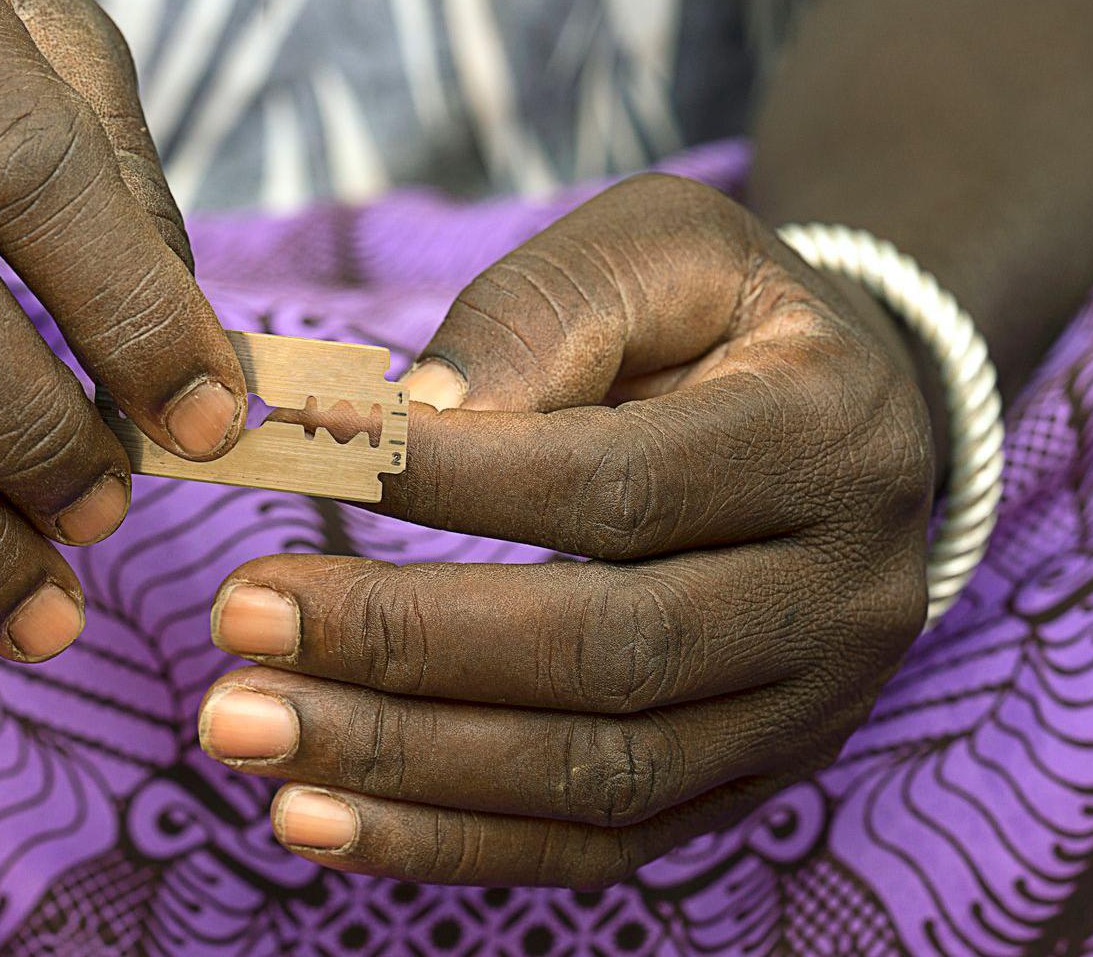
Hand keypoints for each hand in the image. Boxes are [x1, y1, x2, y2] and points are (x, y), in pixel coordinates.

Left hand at [196, 174, 933, 885]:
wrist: (854, 419)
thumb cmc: (720, 316)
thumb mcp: (657, 248)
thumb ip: (541, 315)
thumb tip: (415, 416)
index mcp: (827, 436)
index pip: (617, 483)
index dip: (448, 478)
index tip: (292, 449)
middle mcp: (843, 593)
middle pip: (608, 650)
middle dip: (404, 641)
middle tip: (238, 618)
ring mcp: (808, 711)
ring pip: (596, 774)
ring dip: (401, 764)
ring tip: (243, 727)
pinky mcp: (753, 785)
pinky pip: (600, 845)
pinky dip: (450, 842)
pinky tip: (316, 819)